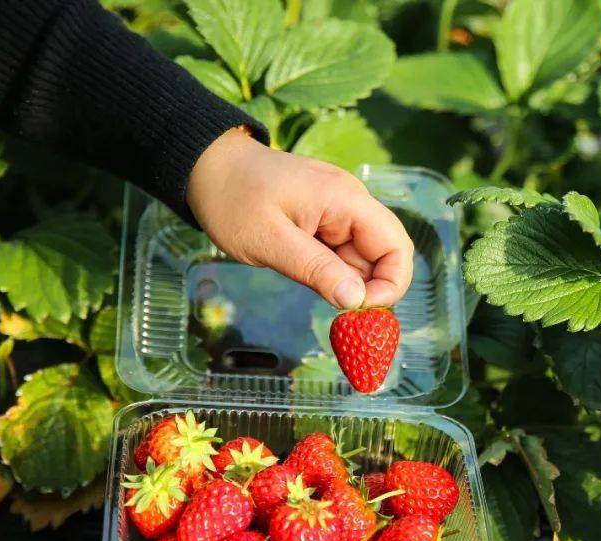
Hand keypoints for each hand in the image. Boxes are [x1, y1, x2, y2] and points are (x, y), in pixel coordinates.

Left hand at [186, 128, 414, 308]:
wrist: (205, 166)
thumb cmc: (232, 198)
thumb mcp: (270, 241)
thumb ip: (317, 271)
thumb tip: (357, 301)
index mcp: (346, 201)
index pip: (396, 246)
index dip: (390, 284)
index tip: (360, 310)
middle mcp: (351, 204)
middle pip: (383, 255)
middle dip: (367, 289)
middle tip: (337, 315)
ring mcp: (338, 213)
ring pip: (361, 259)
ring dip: (345, 283)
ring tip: (307, 285)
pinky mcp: (323, 221)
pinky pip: (341, 254)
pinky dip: (332, 274)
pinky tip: (306, 276)